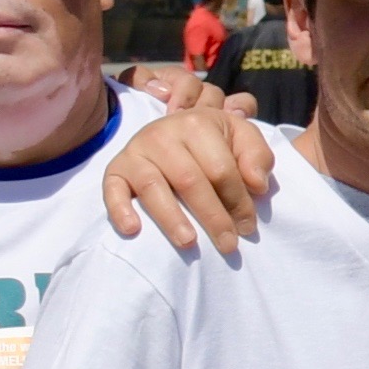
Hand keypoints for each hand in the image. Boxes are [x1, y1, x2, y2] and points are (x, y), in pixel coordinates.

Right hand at [103, 86, 278, 262]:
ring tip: (189, 244)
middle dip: (213, 217)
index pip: (221, 170)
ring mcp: (136, 151)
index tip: (248, 227)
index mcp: (197, 123)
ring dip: (171, 219)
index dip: (238, 201)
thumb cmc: (213, 141)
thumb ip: (256, 156)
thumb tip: (257, 185)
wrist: (172, 128)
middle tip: (228, 245)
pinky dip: (120, 210)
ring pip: (153, 187)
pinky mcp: (116, 169)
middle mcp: (162, 134)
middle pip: (190, 181)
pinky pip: (112, 189)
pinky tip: (133, 230)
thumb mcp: (241, 137)